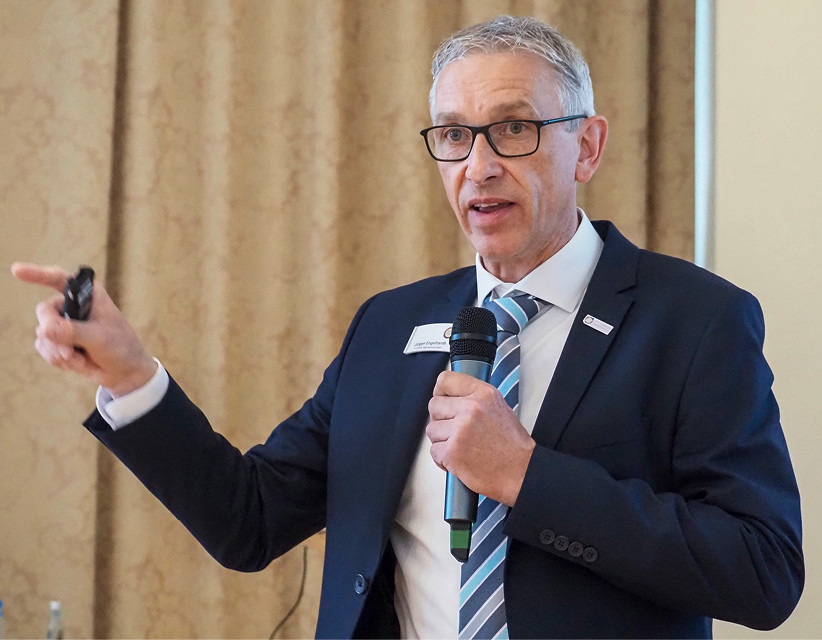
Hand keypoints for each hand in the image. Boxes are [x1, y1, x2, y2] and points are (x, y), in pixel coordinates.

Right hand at [11, 262, 156, 396]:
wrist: (123, 372)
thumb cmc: (120, 348)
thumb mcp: (101, 338)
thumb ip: (74, 331)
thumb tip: (45, 329)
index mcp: (88, 295)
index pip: (59, 279)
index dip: (37, 274)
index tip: (17, 270)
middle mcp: (72, 305)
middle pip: (44, 311)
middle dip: (54, 334)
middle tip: (71, 350)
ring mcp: (63, 323)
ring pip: (42, 334)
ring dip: (60, 351)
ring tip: (82, 357)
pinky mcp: (57, 340)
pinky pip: (43, 347)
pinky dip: (58, 359)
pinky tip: (77, 361)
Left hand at [426, 370, 535, 505]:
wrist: (521, 473)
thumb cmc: (512, 446)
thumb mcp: (499, 408)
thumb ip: (473, 398)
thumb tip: (450, 397)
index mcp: (484, 394)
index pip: (446, 380)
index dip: (441, 392)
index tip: (442, 400)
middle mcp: (471, 409)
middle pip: (434, 405)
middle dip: (441, 419)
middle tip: (455, 431)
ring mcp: (460, 430)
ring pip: (432, 429)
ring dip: (442, 440)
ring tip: (461, 447)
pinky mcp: (452, 452)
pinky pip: (434, 450)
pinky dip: (443, 458)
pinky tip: (459, 460)